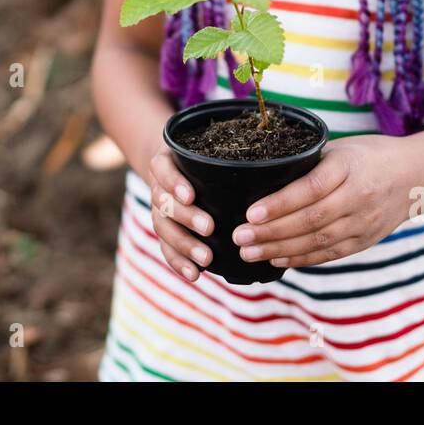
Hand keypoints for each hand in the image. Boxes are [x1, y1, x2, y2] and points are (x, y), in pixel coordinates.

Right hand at [147, 147, 214, 282]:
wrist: (175, 167)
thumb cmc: (200, 157)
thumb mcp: (204, 150)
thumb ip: (222, 157)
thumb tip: (265, 164)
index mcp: (166, 162)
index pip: (163, 170)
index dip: (174, 184)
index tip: (190, 195)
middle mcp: (158, 186)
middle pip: (164, 202)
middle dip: (186, 217)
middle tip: (209, 228)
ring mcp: (159, 209)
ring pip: (163, 227)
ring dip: (184, 245)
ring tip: (206, 258)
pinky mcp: (164, 229)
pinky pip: (165, 248)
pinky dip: (179, 262)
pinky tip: (195, 274)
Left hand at [230, 136, 416, 268]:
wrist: (415, 176)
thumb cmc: (369, 156)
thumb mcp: (340, 148)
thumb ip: (309, 166)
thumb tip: (262, 180)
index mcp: (348, 167)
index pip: (310, 189)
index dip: (279, 203)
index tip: (251, 212)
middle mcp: (358, 197)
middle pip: (310, 220)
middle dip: (270, 231)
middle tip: (239, 236)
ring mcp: (363, 222)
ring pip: (317, 241)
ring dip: (279, 249)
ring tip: (249, 252)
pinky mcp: (364, 241)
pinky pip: (329, 254)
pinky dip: (300, 259)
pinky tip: (275, 259)